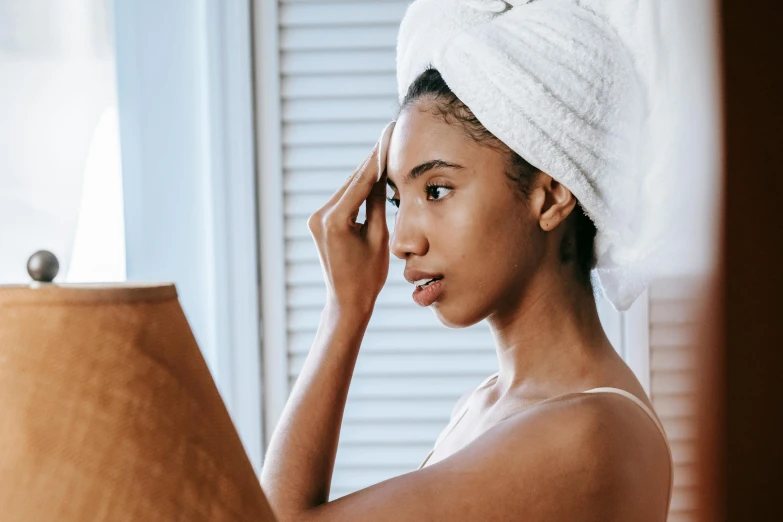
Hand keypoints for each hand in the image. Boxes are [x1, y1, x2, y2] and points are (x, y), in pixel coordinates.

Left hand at [307, 124, 393, 314]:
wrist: (346, 301)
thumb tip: (384, 174)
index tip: (388, 136)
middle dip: (372, 161)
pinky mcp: (318, 222)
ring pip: (347, 189)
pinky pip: (342, 200)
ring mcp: (316, 219)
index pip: (361, 181)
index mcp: (335, 220)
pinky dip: (358, 189)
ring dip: (366, 174)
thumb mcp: (380, 237)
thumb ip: (380, 203)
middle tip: (388, 135)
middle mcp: (320, 216)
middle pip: (352, 182)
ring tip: (385, 151)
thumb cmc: (367, 276)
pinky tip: (373, 175)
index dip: (378, 157)